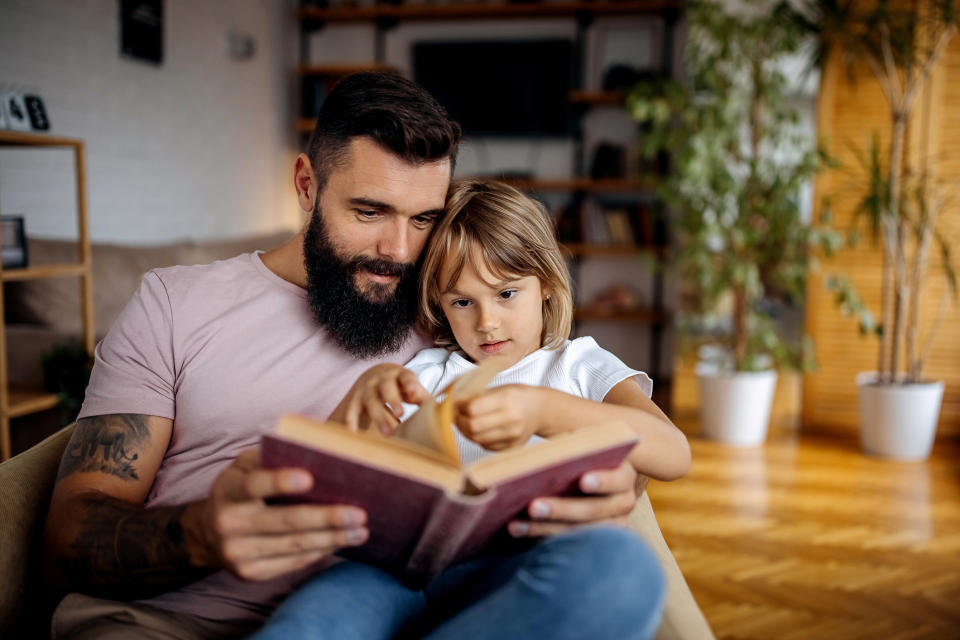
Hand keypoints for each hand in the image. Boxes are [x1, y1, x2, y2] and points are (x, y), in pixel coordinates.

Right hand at [183, 449, 368, 580]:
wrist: (207, 533)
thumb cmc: (239, 490)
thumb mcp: (244, 467)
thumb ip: (271, 459)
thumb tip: (316, 455)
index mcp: (229, 491)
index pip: (255, 485)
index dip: (280, 482)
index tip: (310, 478)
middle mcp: (230, 524)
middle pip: (285, 521)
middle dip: (326, 517)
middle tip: (359, 513)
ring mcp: (238, 553)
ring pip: (294, 545)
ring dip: (332, 538)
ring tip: (360, 531)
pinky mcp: (250, 573)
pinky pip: (292, 563)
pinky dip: (320, 552)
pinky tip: (340, 542)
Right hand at [329, 364, 429, 434]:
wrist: (372, 377)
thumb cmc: (399, 386)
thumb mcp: (410, 388)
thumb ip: (423, 397)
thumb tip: (445, 410)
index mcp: (399, 374)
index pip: (406, 376)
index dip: (410, 384)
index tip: (414, 393)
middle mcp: (380, 379)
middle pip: (386, 388)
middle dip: (393, 400)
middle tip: (401, 414)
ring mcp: (365, 388)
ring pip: (371, 401)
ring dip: (379, 417)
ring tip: (387, 434)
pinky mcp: (353, 400)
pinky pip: (351, 411)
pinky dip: (351, 422)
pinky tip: (354, 434)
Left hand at [455, 384, 544, 450]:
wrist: (541, 410)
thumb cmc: (518, 396)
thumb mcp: (500, 389)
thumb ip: (478, 397)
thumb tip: (454, 405)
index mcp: (506, 399)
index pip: (473, 409)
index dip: (460, 407)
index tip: (457, 405)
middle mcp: (511, 419)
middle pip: (473, 427)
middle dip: (460, 422)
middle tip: (457, 416)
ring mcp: (513, 435)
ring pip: (477, 439)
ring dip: (466, 431)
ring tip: (466, 423)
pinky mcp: (512, 447)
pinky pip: (486, 446)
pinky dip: (478, 439)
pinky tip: (480, 430)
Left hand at [507, 460, 638, 537]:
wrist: (582, 483)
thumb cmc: (577, 461)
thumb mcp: (577, 452)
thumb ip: (568, 452)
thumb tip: (536, 459)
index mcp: (623, 475)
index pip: (618, 479)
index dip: (603, 481)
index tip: (583, 481)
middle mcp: (623, 503)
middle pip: (595, 510)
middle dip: (562, 509)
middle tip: (533, 506)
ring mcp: (612, 527)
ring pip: (580, 532)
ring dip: (545, 528)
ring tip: (516, 525)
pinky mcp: (595, 544)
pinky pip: (569, 546)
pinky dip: (541, 537)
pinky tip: (519, 531)